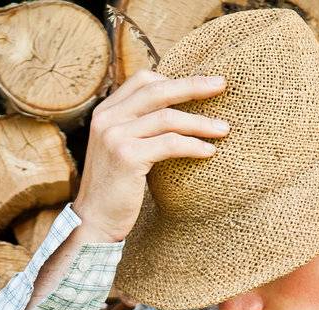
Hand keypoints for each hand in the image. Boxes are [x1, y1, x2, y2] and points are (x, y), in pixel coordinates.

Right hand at [71, 69, 230, 243]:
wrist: (95, 220)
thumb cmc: (116, 187)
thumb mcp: (121, 148)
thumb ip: (139, 127)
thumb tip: (179, 112)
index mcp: (105, 112)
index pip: (143, 80)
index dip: (174, 80)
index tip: (201, 84)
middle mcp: (107, 118)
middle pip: (158, 91)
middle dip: (193, 86)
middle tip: (222, 85)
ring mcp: (115, 136)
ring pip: (167, 118)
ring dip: (200, 122)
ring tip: (224, 129)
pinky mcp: (126, 156)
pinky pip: (170, 144)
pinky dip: (193, 145)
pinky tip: (209, 151)